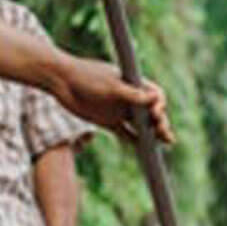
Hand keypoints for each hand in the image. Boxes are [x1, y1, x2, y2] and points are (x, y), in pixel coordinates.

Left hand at [51, 56, 172, 143]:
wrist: (61, 81)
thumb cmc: (87, 76)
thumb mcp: (111, 86)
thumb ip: (132, 95)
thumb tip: (155, 100)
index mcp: (133, 84)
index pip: (155, 96)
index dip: (159, 106)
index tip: (156, 113)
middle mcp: (129, 97)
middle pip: (151, 112)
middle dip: (160, 123)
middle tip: (166, 135)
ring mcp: (119, 110)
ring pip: (141, 125)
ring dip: (152, 133)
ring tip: (164, 142)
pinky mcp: (108, 121)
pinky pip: (126, 133)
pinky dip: (135, 141)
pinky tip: (144, 149)